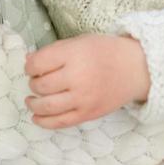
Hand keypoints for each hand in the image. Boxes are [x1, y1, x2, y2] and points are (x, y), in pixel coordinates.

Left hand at [24, 34, 150, 128]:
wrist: (135, 69)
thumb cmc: (105, 52)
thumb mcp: (80, 42)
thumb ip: (55, 51)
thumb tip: (29, 61)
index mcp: (74, 54)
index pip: (38, 64)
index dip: (30, 66)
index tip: (32, 66)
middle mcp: (78, 77)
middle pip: (41, 85)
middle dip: (33, 83)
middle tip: (37, 80)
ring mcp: (83, 98)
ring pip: (46, 106)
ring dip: (33, 103)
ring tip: (31, 100)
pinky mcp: (88, 114)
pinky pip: (60, 122)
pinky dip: (43, 121)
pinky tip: (36, 116)